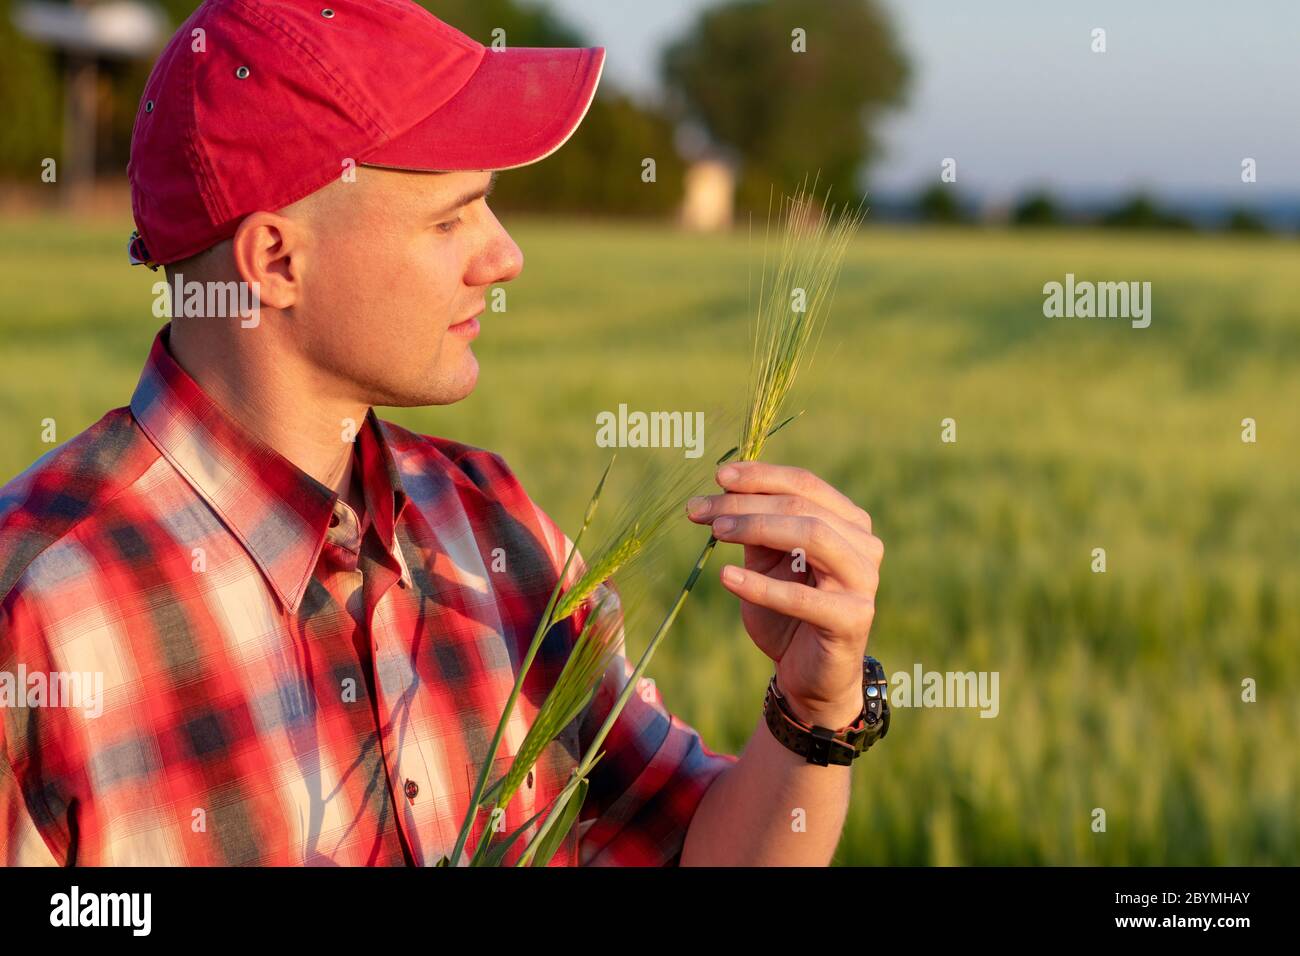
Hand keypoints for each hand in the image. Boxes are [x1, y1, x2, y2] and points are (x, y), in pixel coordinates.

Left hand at [686, 461, 883, 730]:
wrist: (809, 675)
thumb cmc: (786, 614)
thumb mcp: (766, 562)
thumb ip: (756, 528)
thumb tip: (724, 488)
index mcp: (848, 522)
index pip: (804, 484)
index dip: (760, 476)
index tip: (717, 476)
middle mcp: (864, 544)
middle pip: (801, 507)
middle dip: (745, 503)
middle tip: (698, 510)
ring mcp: (864, 580)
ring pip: (811, 536)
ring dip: (756, 528)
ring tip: (715, 532)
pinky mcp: (853, 619)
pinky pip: (803, 597)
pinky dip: (761, 586)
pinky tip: (726, 577)